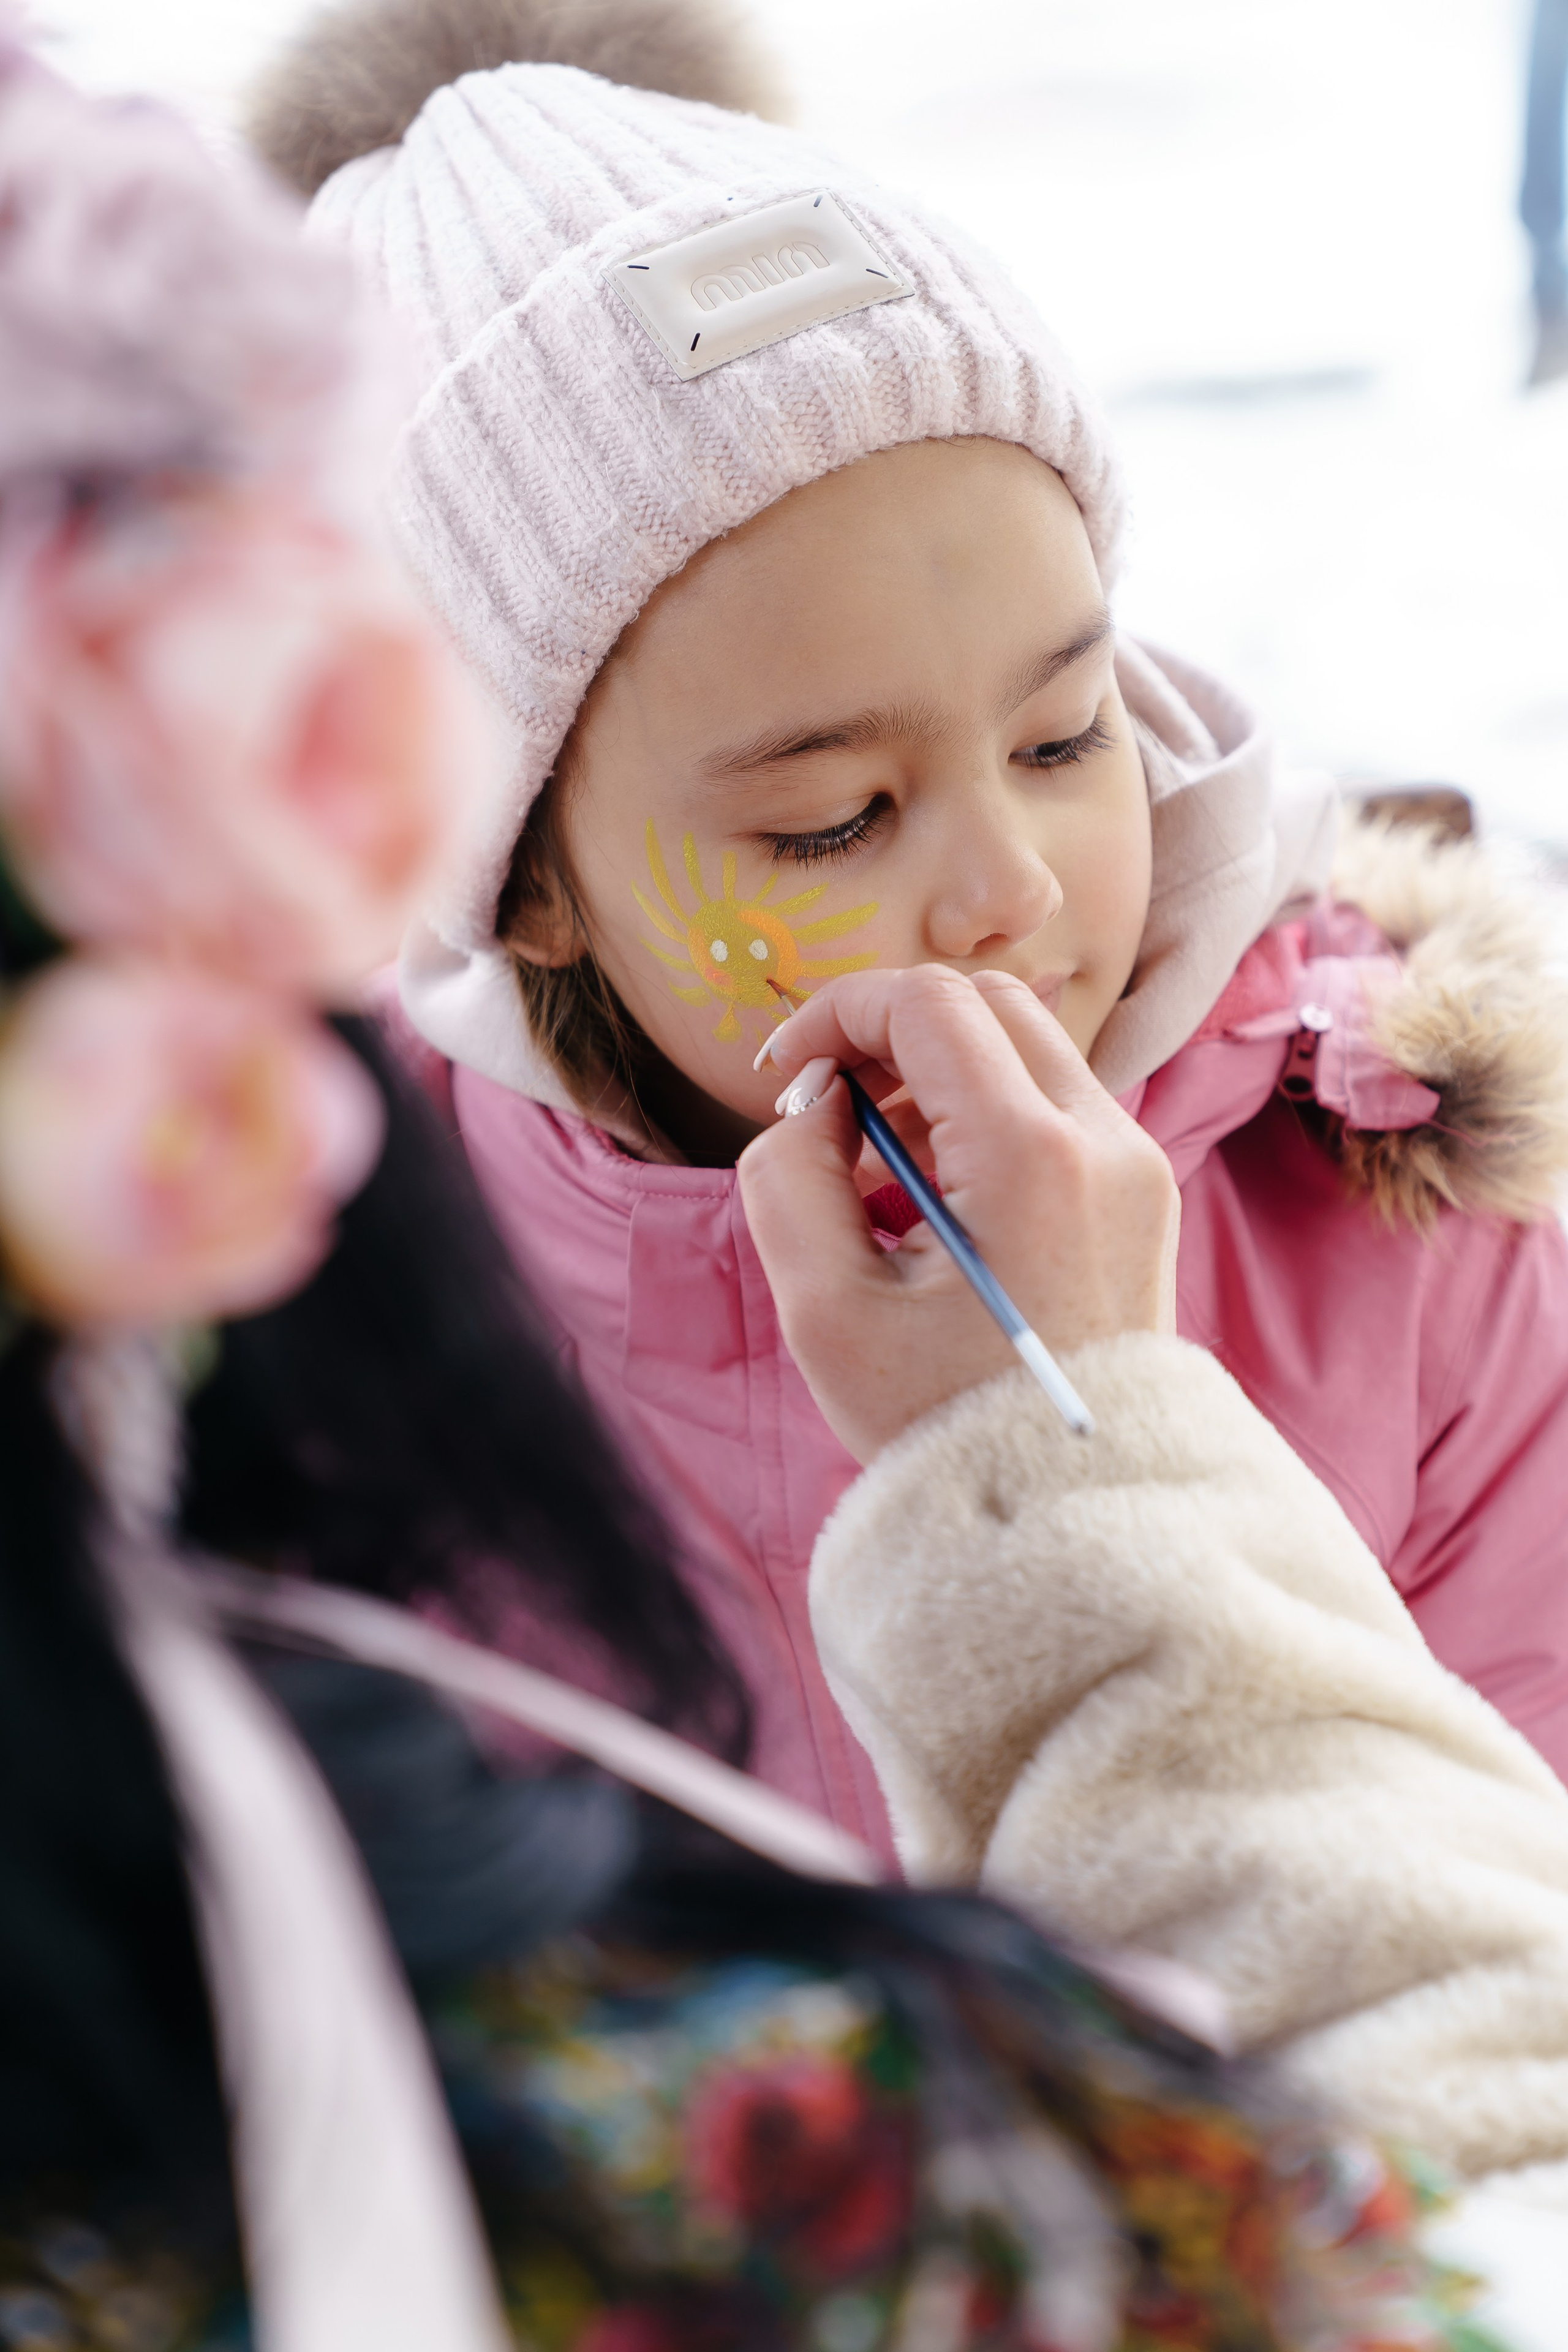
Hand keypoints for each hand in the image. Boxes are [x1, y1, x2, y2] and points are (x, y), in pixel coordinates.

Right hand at [737, 966, 1178, 1462]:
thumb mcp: (823, 1309)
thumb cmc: (941, 1426)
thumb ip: (788, 1176)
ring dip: (934, 1078)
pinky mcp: (1140, 1197)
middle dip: (890, 1031)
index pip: (927, 1001)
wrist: (1069, 1517)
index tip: (786, 1075)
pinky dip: (982, 1119)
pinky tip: (932, 1205)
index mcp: (1033, 1156)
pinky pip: (1055, 1108)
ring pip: (1024, 1048)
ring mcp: (1137, 1168)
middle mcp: (1105, 1141)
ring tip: (875, 1176)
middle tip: (827, 1107)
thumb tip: (817, 1103)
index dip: (837, 1013)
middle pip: (986, 1001)